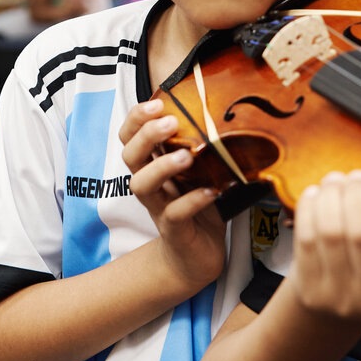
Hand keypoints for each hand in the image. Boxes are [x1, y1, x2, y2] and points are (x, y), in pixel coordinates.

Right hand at [118, 99, 226, 291]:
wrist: (195, 258)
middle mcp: (150, 185)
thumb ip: (204, 147)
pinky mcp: (174, 231)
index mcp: (152, 165)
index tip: (157, 103)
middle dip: (146, 135)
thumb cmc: (197, 208)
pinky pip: (175, 214)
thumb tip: (231, 111)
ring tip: (187, 156)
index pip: (130, 136)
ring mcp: (158, 208)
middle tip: (170, 122)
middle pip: (130, 155)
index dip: (136, 118)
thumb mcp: (200, 172)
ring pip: (143, 185)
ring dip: (162, 166)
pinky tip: (211, 191)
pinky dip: (192, 201)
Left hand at [290, 170, 360, 320]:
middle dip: (359, 193)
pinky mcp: (313, 291)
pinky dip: (311, 209)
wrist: (341, 305)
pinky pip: (308, 240)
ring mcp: (344, 297)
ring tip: (339, 181)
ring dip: (333, 196)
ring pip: (333, 233)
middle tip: (360, 176)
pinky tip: (319, 195)